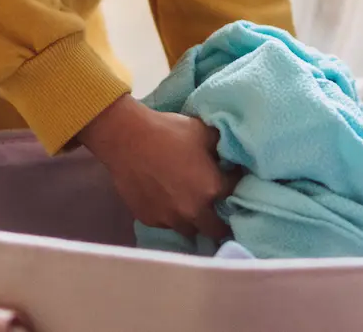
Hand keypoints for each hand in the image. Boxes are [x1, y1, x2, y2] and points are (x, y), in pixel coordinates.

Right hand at [78, 95, 240, 242]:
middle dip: (220, 220)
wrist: (127, 139)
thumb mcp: (203, 131)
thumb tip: (230, 154)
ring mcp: (170, 219)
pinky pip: (166, 224)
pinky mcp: (149, 220)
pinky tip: (166, 200)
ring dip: (194, 221)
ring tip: (190, 207)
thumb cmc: (168, 131)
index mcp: (212, 188)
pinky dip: (170, 216)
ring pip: (190, 230)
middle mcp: (194, 211)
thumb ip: (221, 147)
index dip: (234, 183)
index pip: (235, 192)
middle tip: (217, 209)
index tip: (230, 178)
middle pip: (216, 228)